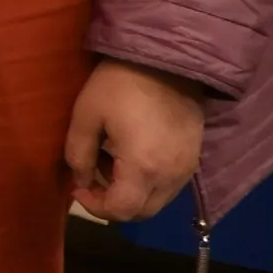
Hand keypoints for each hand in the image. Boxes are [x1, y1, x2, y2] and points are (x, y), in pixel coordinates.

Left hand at [65, 59, 205, 222]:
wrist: (167, 61)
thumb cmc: (120, 84)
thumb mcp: (86, 115)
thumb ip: (78, 154)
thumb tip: (81, 180)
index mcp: (144, 168)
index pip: (121, 210)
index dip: (95, 206)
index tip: (78, 187)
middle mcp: (171, 176)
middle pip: (142, 212)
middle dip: (113, 204)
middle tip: (91, 180)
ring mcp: (187, 168)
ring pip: (157, 201)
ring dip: (131, 194)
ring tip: (109, 164)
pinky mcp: (194, 157)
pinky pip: (170, 185)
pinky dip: (148, 183)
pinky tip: (131, 157)